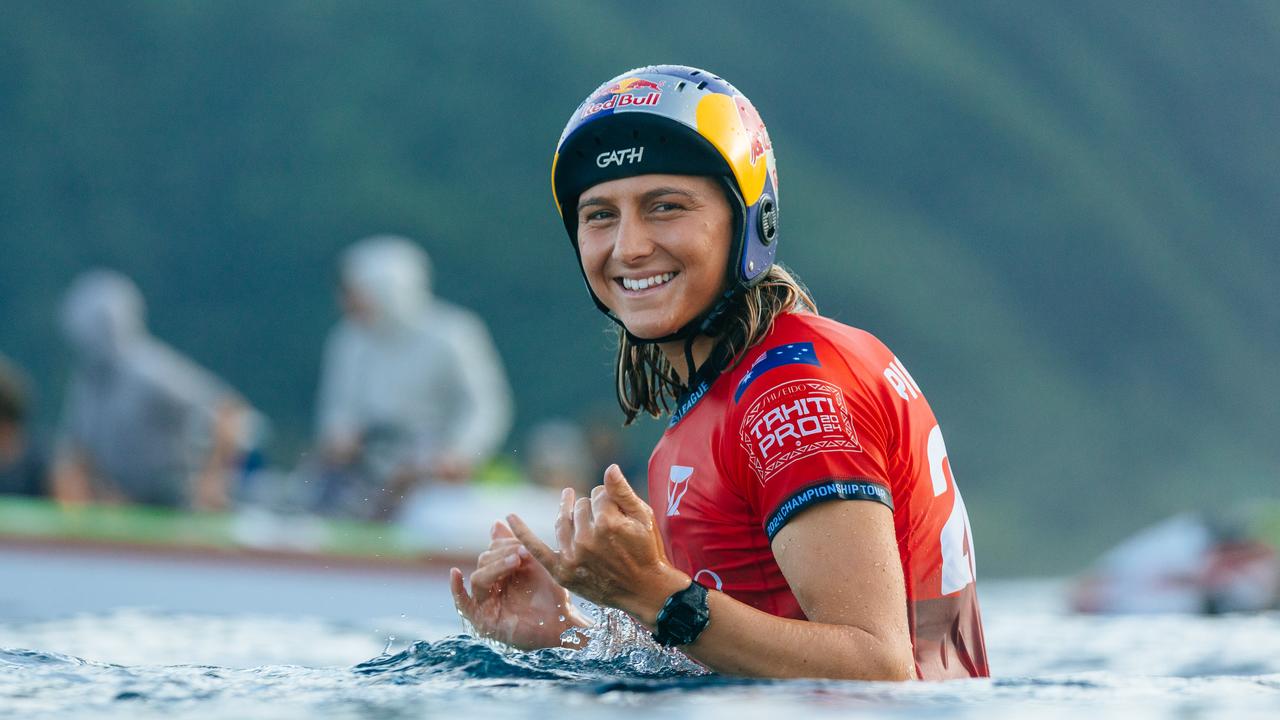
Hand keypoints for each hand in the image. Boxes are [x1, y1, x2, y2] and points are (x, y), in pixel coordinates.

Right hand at [450, 521, 587, 649]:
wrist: (562, 623)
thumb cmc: (553, 596)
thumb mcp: (535, 565)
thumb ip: (515, 545)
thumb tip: (494, 523)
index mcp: (502, 573)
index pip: (492, 550)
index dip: (505, 544)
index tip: (523, 544)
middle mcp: (491, 587)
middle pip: (484, 561)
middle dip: (503, 554)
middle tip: (523, 552)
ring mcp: (485, 604)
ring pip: (479, 577)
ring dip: (496, 566)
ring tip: (517, 560)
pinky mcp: (482, 621)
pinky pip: (463, 604)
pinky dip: (456, 589)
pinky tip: (455, 573)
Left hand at [507, 464, 687, 624]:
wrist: (644, 590)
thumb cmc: (647, 550)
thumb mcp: (643, 517)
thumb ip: (623, 491)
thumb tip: (608, 467)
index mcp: (608, 523)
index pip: (597, 494)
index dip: (609, 500)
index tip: (619, 514)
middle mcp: (587, 539)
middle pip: (580, 507)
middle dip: (592, 509)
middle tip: (606, 523)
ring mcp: (572, 556)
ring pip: (563, 520)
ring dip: (569, 512)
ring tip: (572, 503)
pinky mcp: (563, 572)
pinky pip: (537, 549)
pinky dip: (522, 534)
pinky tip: (509, 518)